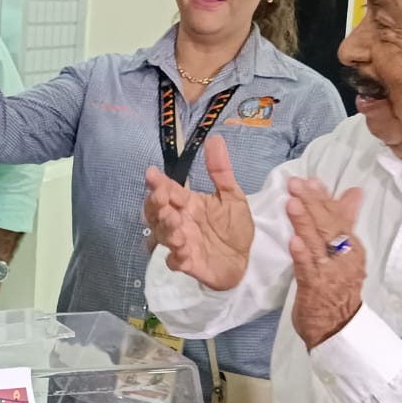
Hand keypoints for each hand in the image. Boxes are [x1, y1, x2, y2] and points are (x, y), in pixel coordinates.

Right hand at [142, 136, 252, 290]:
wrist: (249, 260)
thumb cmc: (235, 228)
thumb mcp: (232, 196)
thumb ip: (220, 170)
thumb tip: (214, 138)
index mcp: (188, 204)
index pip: (168, 191)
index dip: (158, 183)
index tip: (152, 174)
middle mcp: (180, 222)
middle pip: (156, 213)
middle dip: (155, 205)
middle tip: (162, 197)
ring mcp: (182, 243)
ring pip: (162, 235)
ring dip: (166, 229)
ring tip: (175, 223)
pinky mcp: (188, 264)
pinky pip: (175, 261)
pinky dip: (176, 257)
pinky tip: (184, 250)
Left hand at [286, 177, 365, 348]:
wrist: (337, 328)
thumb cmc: (337, 287)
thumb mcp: (344, 252)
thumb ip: (344, 221)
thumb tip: (353, 192)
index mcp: (351, 246)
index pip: (338, 216)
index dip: (323, 197)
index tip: (310, 180)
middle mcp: (344, 257)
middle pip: (328, 226)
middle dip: (312, 203)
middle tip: (296, 184)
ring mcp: (330, 273)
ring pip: (317, 244)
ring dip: (305, 223)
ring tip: (293, 203)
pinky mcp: (315, 288)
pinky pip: (308, 269)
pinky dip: (301, 255)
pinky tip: (293, 241)